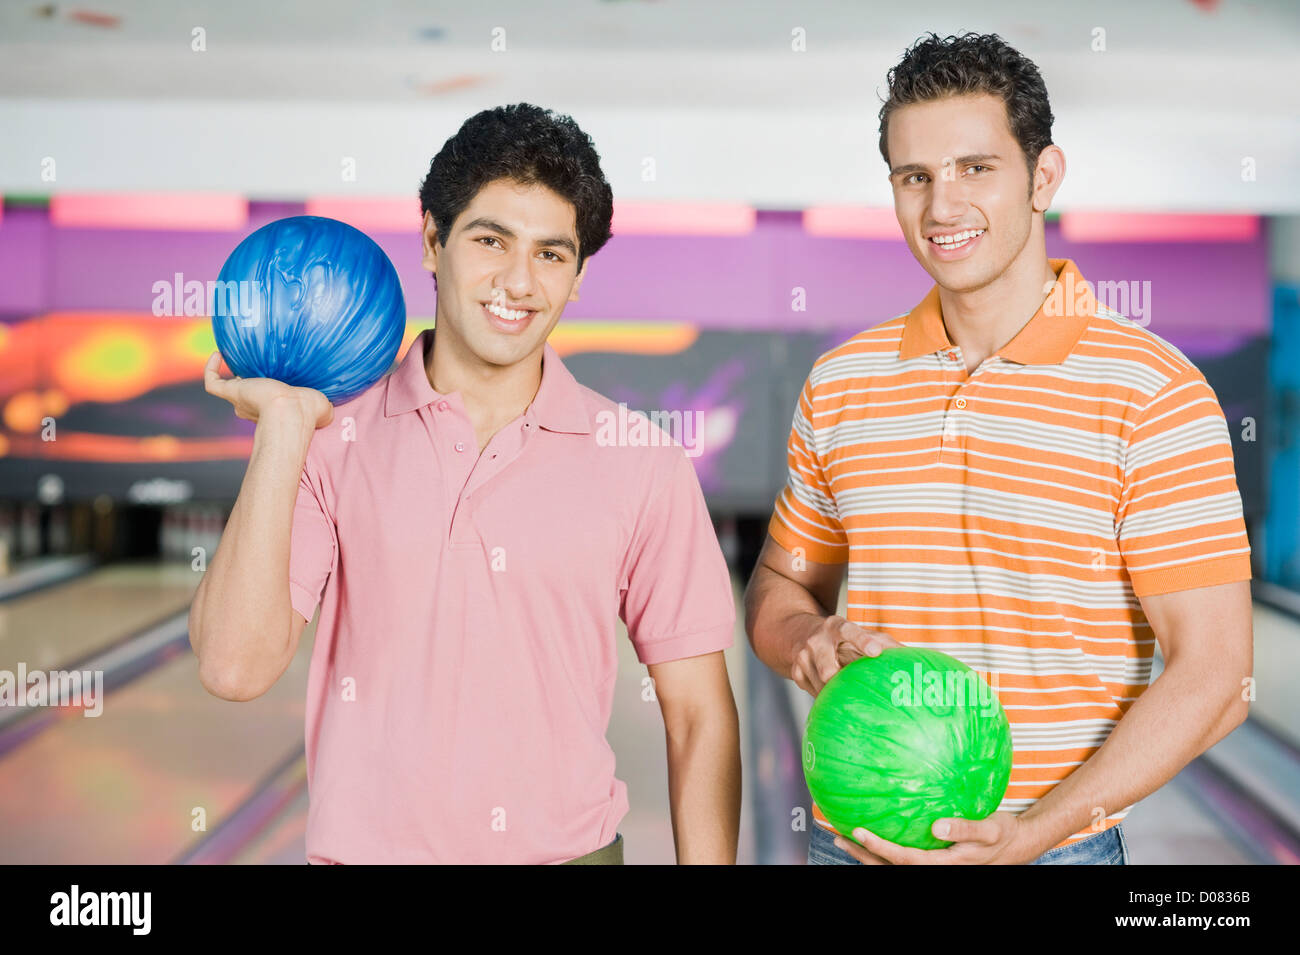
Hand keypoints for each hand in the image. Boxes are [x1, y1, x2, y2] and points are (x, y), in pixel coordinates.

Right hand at [203, 351, 332, 428]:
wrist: (290, 410)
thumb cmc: (306, 410)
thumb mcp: (321, 406)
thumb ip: (324, 405)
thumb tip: (328, 405)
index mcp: (274, 412)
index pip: (267, 404)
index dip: (268, 394)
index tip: (273, 381)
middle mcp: (253, 409)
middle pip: (246, 397)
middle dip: (247, 384)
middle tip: (250, 365)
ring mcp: (240, 400)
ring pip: (228, 390)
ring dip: (227, 374)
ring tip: (229, 353)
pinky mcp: (230, 393)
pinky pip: (212, 382)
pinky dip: (211, 369)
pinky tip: (217, 353)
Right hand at [791, 614, 902, 696]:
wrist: (798, 633)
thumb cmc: (842, 636)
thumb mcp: (860, 633)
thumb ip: (886, 644)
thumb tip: (919, 659)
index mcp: (836, 626)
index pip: (850, 631)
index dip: (863, 640)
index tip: (876, 652)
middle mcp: (817, 640)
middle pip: (827, 669)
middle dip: (837, 679)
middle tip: (849, 687)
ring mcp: (803, 657)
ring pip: (821, 685)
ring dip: (835, 692)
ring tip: (847, 697)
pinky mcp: (796, 673)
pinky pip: (814, 693)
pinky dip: (826, 697)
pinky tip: (833, 697)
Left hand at [832, 811, 1039, 864]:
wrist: (1016, 846)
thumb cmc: (1003, 835)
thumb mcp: (991, 829)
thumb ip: (966, 828)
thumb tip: (937, 826)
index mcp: (944, 863)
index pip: (904, 859)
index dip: (880, 847)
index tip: (858, 831)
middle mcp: (934, 868)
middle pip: (890, 865)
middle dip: (862, 853)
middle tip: (837, 836)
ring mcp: (933, 865)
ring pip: (893, 864)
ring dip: (867, 853)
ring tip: (843, 837)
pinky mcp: (934, 859)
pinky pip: (903, 856)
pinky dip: (883, 848)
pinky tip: (871, 834)